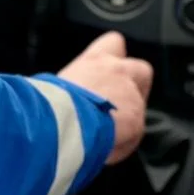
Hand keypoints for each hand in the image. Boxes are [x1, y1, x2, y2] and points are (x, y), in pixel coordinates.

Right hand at [57, 30, 152, 164]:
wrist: (63, 122)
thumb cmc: (51, 105)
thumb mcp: (56, 87)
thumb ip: (71, 88)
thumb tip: (64, 99)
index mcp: (94, 61)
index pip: (114, 42)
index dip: (116, 57)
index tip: (110, 71)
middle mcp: (117, 72)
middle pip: (142, 70)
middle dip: (136, 87)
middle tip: (120, 106)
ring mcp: (131, 95)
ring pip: (138, 109)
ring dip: (125, 121)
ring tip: (104, 137)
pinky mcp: (137, 119)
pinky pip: (133, 136)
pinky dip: (121, 145)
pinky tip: (104, 151)